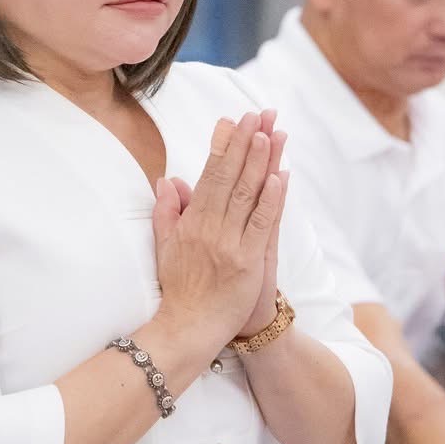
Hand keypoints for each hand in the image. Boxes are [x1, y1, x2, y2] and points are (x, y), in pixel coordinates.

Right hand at [152, 114, 285, 357]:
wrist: (187, 328)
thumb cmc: (178, 290)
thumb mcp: (165, 247)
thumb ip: (166, 212)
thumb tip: (167, 180)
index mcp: (191, 223)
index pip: (208, 175)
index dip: (222, 146)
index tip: (231, 120)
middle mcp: (209, 228)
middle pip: (229, 178)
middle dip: (244, 143)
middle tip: (257, 114)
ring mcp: (229, 244)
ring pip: (246, 195)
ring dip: (259, 162)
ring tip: (270, 132)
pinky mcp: (247, 262)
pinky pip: (260, 225)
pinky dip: (271, 200)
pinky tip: (279, 176)